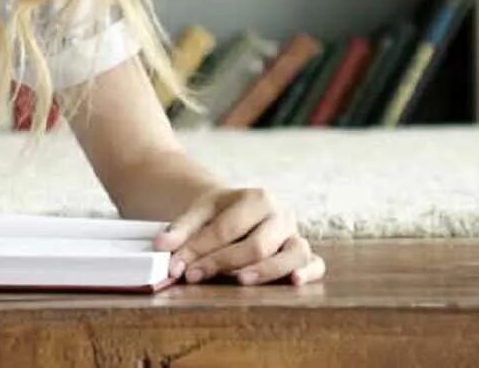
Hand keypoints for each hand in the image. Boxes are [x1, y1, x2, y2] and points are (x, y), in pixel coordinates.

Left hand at [154, 187, 324, 286]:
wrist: (239, 210)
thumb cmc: (219, 214)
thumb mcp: (198, 213)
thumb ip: (180, 229)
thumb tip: (163, 247)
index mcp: (257, 198)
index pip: (227, 228)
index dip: (200, 248)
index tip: (177, 265)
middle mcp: (281, 215)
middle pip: (256, 245)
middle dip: (222, 262)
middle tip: (194, 276)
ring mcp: (295, 235)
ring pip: (291, 254)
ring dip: (266, 270)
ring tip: (241, 281)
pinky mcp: (302, 254)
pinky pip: (315, 263)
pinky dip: (308, 272)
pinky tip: (295, 281)